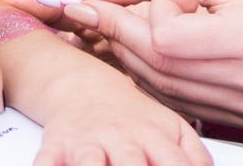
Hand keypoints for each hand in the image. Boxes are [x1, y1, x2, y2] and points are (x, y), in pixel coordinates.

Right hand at [34, 66, 212, 165]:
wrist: (84, 84)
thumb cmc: (134, 115)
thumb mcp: (172, 127)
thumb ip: (195, 154)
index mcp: (153, 136)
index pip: (173, 163)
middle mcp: (121, 140)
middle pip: (130, 164)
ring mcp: (88, 142)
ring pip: (89, 163)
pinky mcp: (57, 144)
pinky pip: (47, 160)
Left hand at [64, 0, 242, 127]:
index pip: (166, 39)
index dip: (146, 12)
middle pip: (159, 67)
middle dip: (121, 33)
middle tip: (103, 7)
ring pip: (164, 88)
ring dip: (135, 54)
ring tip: (132, 21)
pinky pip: (182, 99)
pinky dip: (159, 73)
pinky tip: (158, 46)